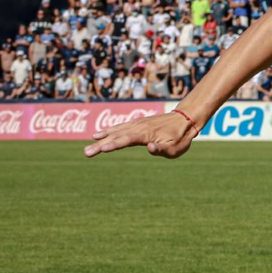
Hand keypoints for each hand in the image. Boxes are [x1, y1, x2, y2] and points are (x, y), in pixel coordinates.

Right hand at [83, 112, 198, 158]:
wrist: (185, 119)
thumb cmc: (180, 138)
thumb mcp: (175, 149)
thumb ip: (161, 150)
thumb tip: (149, 148)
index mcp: (145, 134)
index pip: (125, 140)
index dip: (112, 145)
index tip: (100, 149)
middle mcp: (138, 127)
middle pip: (116, 136)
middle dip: (100, 145)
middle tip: (86, 153)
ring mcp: (136, 124)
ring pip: (115, 131)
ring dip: (101, 138)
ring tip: (88, 145)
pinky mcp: (137, 123)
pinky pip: (119, 127)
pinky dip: (108, 130)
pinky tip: (98, 134)